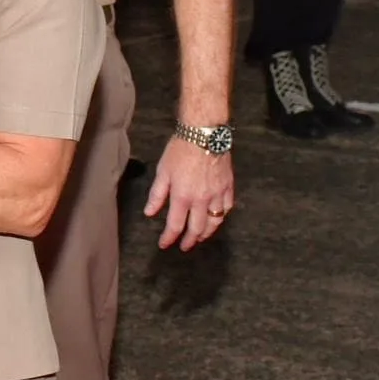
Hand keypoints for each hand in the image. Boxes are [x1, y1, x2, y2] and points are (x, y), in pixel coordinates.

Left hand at [143, 134, 234, 249]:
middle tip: (185, 246)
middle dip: (190, 241)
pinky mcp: (228, 186)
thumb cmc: (179, 150)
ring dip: (207, 233)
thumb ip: (157, 194)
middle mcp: (202, 200)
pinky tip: (217, 217)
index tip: (164, 244)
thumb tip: (150, 213)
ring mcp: (217, 194)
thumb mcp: (163, 171)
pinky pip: (227, 207)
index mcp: (182, 196)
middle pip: (197, 228)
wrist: (204, 133)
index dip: (169, 238)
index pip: (175, 225)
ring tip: (200, 237)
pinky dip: (222, 216)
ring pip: (215, 222)